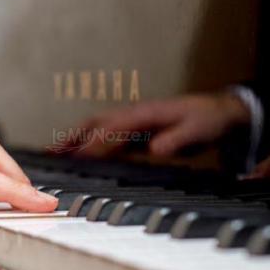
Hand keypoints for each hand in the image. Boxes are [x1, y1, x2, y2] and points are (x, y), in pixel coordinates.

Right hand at [68, 93, 249, 156]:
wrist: (219, 111)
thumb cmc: (208, 120)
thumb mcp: (198, 131)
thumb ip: (177, 139)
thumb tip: (155, 147)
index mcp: (145, 114)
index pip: (111, 128)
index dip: (93, 144)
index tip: (77, 159)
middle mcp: (133, 115)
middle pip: (95, 124)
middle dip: (71, 139)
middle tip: (49, 156)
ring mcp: (133, 122)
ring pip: (96, 129)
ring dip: (74, 141)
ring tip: (52, 157)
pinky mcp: (136, 131)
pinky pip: (107, 137)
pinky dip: (89, 145)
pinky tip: (79, 158)